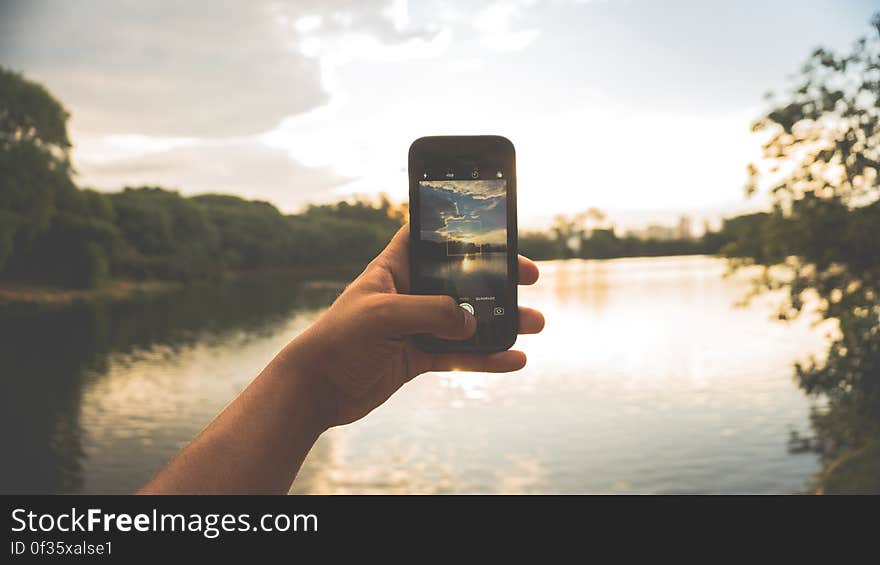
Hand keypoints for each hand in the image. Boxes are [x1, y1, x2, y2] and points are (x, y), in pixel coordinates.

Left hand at [282, 224, 544, 427]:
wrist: (315, 390)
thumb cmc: (338, 340)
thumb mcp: (384, 315)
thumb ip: (431, 312)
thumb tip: (472, 322)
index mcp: (393, 268)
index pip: (428, 235)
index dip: (458, 226)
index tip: (494, 225)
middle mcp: (408, 293)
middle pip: (460, 278)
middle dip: (497, 277)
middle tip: (529, 275)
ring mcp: (415, 326)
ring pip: (467, 320)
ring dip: (501, 321)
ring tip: (535, 323)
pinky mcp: (418, 357)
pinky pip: (460, 356)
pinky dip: (487, 359)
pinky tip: (514, 360)